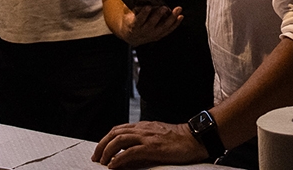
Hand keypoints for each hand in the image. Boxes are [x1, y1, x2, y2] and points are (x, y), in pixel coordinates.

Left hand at [92, 120, 207, 167]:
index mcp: (143, 126)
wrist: (196, 138)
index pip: (119, 129)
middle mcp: (142, 129)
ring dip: (106, 151)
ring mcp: (147, 137)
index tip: (100, 150)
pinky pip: (130, 152)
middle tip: (96, 158)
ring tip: (102, 162)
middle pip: (115, 133)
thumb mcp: (158, 138)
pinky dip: (119, 159)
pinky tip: (113, 166)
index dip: (107, 139)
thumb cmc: (180, 140)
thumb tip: (128, 157)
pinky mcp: (152, 147)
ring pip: (119, 140)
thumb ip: (143, 144)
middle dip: (102, 145)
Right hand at [121, 0, 182, 47]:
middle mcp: (143, 31)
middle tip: (164, 7)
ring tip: (177, 10)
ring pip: (162, 28)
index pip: (138, 20)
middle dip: (158, 15)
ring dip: (171, 19)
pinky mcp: (158, 36)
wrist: (131, 36)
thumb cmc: (129, 19)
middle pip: (152, 24)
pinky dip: (175, 24)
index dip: (143, 13)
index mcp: (133, 25)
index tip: (148, 6)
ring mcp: (152, 35)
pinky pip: (168, 30)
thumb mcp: (127, 9)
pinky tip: (180, 17)